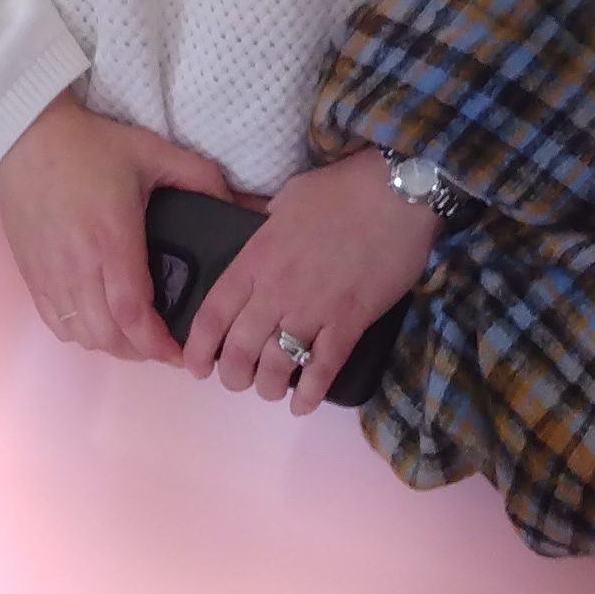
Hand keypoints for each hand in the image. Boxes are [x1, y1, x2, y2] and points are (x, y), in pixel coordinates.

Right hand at [0, 89, 235, 362]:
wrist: (24, 136)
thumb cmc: (89, 145)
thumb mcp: (153, 151)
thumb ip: (199, 176)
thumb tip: (236, 204)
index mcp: (112, 240)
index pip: (132, 314)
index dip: (158, 344)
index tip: (182, 353)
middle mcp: (78, 266)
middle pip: (109, 336)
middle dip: (142, 351)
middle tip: (167, 345)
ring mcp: (51, 274)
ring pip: (82, 335)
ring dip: (113, 345)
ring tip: (137, 335)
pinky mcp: (32, 275)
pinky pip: (57, 323)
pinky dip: (82, 334)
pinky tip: (100, 324)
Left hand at [181, 148, 433, 415]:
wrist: (398, 192)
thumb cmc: (341, 190)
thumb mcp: (286, 198)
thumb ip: (263, 223)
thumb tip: (252, 231)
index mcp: (255, 258)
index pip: (212, 315)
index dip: (198, 349)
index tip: (196, 365)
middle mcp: (276, 290)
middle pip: (239, 350)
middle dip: (233, 376)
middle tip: (238, 381)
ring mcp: (313, 309)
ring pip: (277, 366)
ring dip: (268, 386)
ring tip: (271, 389)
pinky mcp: (349, 322)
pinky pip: (322, 369)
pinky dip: (309, 393)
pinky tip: (303, 404)